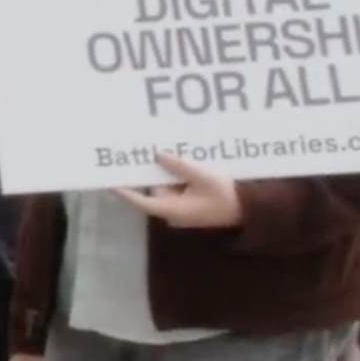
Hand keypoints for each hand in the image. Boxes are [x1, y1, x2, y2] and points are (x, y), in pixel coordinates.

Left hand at [112, 154, 244, 229]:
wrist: (250, 210)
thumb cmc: (226, 196)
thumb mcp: (203, 177)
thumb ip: (179, 166)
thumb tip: (157, 155)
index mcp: (172, 209)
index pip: (140, 201)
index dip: (124, 191)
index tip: (109, 180)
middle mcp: (173, 211)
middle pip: (154, 189)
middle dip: (151, 171)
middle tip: (140, 151)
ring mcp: (183, 208)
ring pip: (167, 186)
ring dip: (167, 171)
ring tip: (163, 149)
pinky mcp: (191, 203)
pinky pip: (178, 187)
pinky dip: (178, 175)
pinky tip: (181, 158)